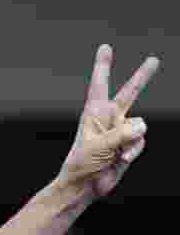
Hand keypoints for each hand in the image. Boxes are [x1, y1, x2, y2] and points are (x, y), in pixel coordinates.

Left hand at [57, 44, 159, 199]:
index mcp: (94, 114)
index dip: (103, 66)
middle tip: (154, 59)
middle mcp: (109, 119)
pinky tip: (121, 160)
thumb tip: (141, 126)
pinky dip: (132, 152)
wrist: (85, 186)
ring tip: (114, 154)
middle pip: (129, 93)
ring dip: (129, 142)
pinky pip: (140, 142)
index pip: (99, 85)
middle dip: (142, 77)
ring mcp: (121, 131)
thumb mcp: (98, 147)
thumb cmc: (81, 164)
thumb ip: (120, 135)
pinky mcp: (129, 144)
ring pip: (139, 126)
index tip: (105, 48)